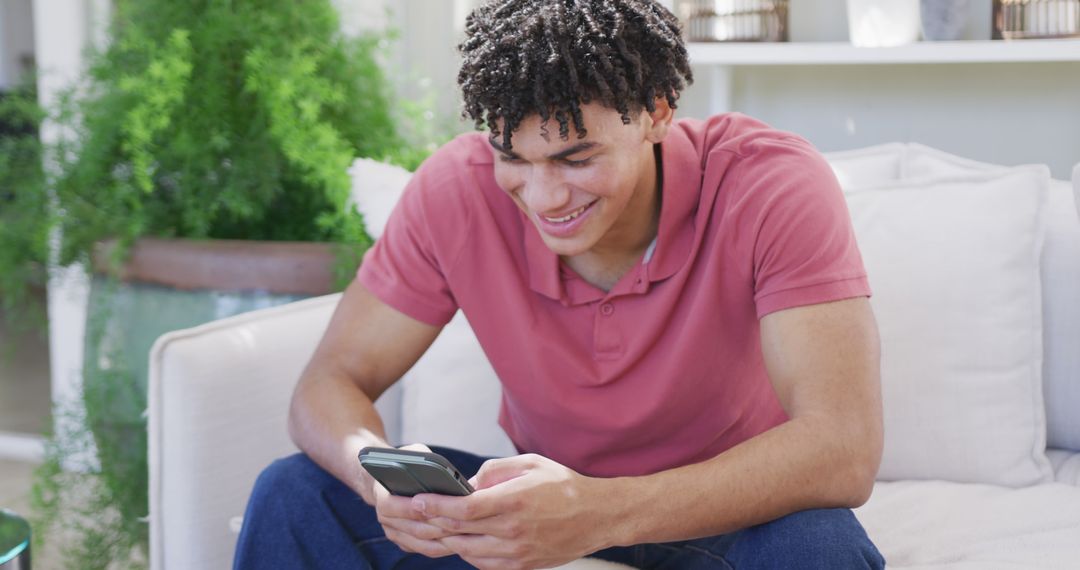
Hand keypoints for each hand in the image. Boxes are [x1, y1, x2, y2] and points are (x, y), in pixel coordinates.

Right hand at [370, 443, 459, 557]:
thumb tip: (440, 471)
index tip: (431, 506)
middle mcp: (385, 519)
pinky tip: (462, 538)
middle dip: (438, 525)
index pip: (390, 506)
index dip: (410, 508)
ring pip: (422, 542)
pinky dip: (444, 546)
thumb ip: (420, 459)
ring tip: (467, 531)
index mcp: (381, 495)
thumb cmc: (405, 463)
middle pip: (413, 528)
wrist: (389, 480)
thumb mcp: (411, 453)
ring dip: (444, 538)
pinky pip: (427, 549)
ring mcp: (396, 534)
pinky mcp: (407, 543)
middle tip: (461, 522)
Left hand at [417, 454, 611, 569]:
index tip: (417, 499)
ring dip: (448, 538)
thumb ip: (493, 470)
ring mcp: (517, 551)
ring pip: (467, 550)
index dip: (435, 505)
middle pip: (459, 530)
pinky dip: (467, 552)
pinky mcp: (522, 565)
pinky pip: (483, 563)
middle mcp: (513, 529)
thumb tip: (466, 484)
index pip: (464, 508)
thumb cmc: (563, 485)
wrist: (597, 516)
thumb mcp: (529, 463)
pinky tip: (464, 539)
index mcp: (514, 500)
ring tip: (437, 526)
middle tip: (416, 513)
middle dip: (433, 521)